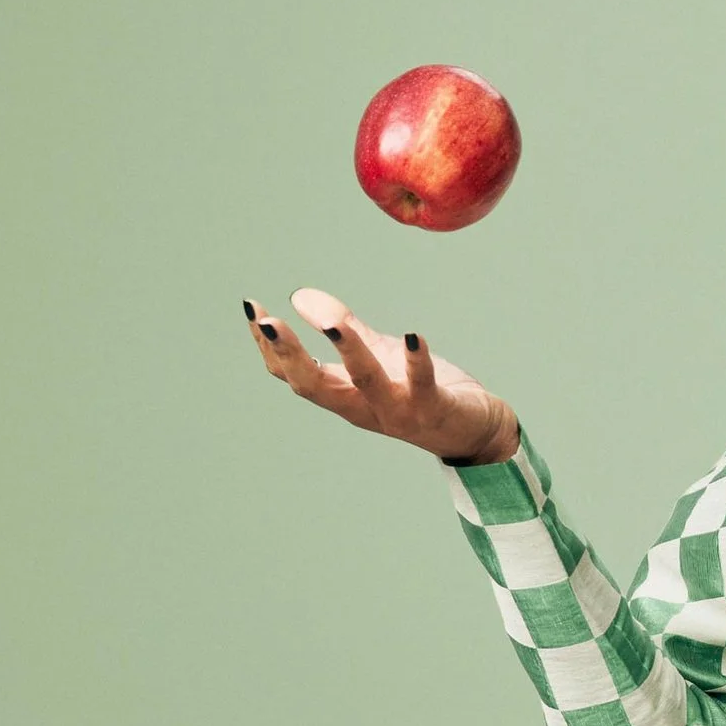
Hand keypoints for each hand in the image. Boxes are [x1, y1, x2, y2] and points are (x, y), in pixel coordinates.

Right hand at [244, 287, 516, 463]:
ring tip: (333, 323)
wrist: (474, 430)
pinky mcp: (434, 408)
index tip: (251, 309)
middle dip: (289, 354)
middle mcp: (363, 408)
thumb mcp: (377, 356)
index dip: (269, 347)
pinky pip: (423, 383)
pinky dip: (418, 360)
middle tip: (268, 320)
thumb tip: (302, 295)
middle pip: (314, 386)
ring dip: (349, 351)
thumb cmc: (420, 392)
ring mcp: (398, 412)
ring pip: (366, 382)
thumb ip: (344, 330)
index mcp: (344, 395)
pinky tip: (415, 334)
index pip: (293, 375)